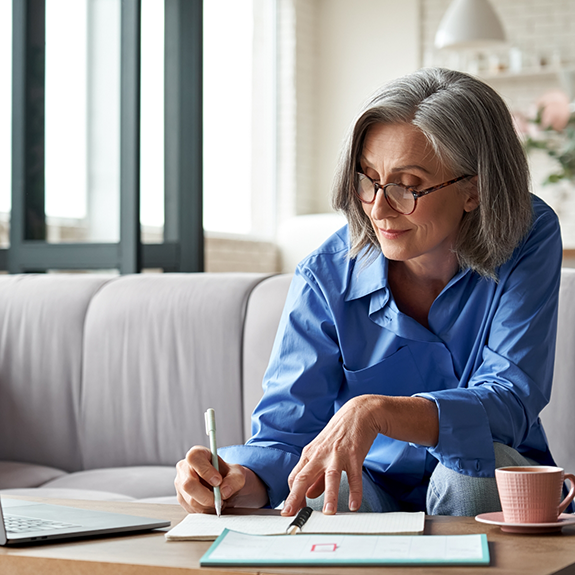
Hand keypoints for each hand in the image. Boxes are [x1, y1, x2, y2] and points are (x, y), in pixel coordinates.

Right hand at [175, 445, 268, 512]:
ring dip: (208, 505)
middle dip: (207, 496)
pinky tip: (212, 505)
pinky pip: (191, 509)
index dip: (205, 470)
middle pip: (188, 484)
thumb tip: (223, 491)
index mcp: (197, 454)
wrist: (226, 485)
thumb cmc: (228, 475)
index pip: (194, 458)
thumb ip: (234, 480)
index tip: (218, 480)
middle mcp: (184, 467)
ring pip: (190, 500)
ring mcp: (180, 484)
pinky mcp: (182, 498)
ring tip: (219, 501)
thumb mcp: (237, 474)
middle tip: (220, 499)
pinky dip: (205, 510)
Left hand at [281, 395, 381, 515]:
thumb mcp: (322, 452)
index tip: (292, 511)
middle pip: (304, 476)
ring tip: (329, 513)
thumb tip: (308, 495)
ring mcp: (337, 454)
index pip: (295, 477)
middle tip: (292, 514)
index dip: (292, 495)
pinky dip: (355, 491)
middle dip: (296, 497)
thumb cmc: (338, 434)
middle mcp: (320, 454)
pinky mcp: (354, 454)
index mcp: (310, 454)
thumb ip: (315, 475)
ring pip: (330, 477)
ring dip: (329, 496)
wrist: (358, 413)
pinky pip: (354, 476)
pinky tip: (354, 505)